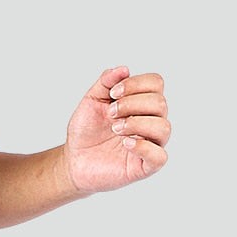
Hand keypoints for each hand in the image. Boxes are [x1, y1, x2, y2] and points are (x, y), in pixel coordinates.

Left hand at [62, 65, 170, 194]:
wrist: (73, 160)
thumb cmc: (86, 130)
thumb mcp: (91, 100)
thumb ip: (106, 82)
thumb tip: (124, 69)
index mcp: (142, 103)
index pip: (156, 83)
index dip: (136, 84)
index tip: (113, 93)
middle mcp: (151, 121)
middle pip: (160, 103)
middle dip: (132, 104)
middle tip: (110, 114)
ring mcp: (149, 144)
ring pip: (163, 127)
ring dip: (137, 123)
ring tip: (115, 128)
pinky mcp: (144, 167)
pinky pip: (159, 157)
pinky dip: (144, 147)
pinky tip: (126, 143)